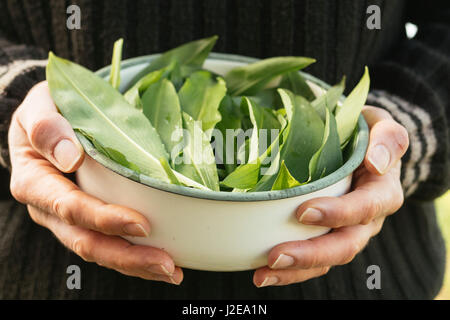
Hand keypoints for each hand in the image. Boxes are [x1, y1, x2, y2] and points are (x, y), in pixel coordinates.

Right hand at [8, 81, 182, 284]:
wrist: (47, 122)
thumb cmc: (47, 110)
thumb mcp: (41, 107)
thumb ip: (47, 127)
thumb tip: (71, 157)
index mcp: (35, 183)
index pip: (70, 208)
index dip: (105, 219)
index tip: (141, 224)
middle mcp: (49, 209)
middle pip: (87, 242)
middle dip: (128, 256)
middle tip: (166, 264)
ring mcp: (69, 219)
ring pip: (100, 251)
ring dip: (136, 264)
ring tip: (172, 270)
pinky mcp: (88, 220)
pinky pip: (110, 242)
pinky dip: (135, 255)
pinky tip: (163, 259)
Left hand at [254, 105, 408, 286]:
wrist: (362, 151)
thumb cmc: (367, 136)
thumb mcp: (382, 127)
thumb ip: (388, 138)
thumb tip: (377, 163)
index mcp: (382, 193)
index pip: (365, 208)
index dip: (338, 213)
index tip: (304, 212)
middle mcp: (367, 220)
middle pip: (344, 245)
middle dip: (310, 254)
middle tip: (275, 256)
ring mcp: (347, 232)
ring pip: (326, 260)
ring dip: (295, 270)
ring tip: (262, 274)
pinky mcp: (327, 236)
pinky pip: (312, 260)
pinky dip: (289, 270)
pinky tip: (262, 272)